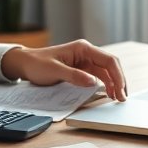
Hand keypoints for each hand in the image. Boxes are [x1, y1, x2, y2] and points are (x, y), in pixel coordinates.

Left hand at [0, 40, 128, 100]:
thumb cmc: (37, 64)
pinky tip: (109, 94)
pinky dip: (106, 85)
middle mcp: (87, 53)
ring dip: (114, 84)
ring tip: (118, 99)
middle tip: (122, 98)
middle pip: (111, 66)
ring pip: (107, 72)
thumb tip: (93, 82)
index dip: (117, 76)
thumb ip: (74, 76)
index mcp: (83, 48)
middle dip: (119, 81)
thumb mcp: (54, 70)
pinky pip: (99, 77)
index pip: (108, 60)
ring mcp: (85, 61)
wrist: (25, 64)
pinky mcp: (82, 70)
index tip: (120, 90)